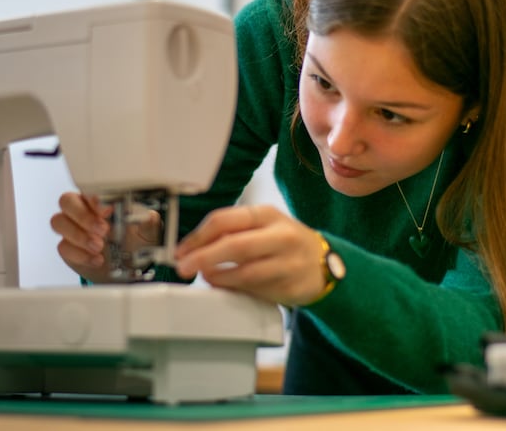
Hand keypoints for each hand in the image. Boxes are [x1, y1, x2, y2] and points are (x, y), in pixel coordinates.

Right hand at [50, 192, 160, 282]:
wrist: (127, 269)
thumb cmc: (135, 242)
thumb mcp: (147, 232)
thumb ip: (149, 223)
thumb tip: (150, 216)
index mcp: (101, 200)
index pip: (88, 189)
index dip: (94, 198)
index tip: (107, 210)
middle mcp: (83, 210)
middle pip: (66, 200)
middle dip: (83, 216)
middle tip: (103, 230)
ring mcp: (72, 228)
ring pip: (58, 221)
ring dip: (78, 235)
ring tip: (99, 247)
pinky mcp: (68, 248)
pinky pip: (62, 247)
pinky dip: (80, 255)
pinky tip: (96, 260)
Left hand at [174, 205, 327, 305]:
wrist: (324, 263)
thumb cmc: (284, 242)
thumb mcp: (262, 226)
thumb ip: (231, 231)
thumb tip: (192, 248)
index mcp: (267, 214)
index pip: (224, 220)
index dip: (197, 237)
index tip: (181, 250)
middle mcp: (280, 235)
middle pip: (234, 245)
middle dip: (203, 258)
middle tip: (184, 267)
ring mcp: (288, 262)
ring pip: (245, 272)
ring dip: (219, 277)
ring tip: (207, 277)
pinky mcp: (291, 286)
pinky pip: (256, 291)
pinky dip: (237, 290)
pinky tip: (228, 287)